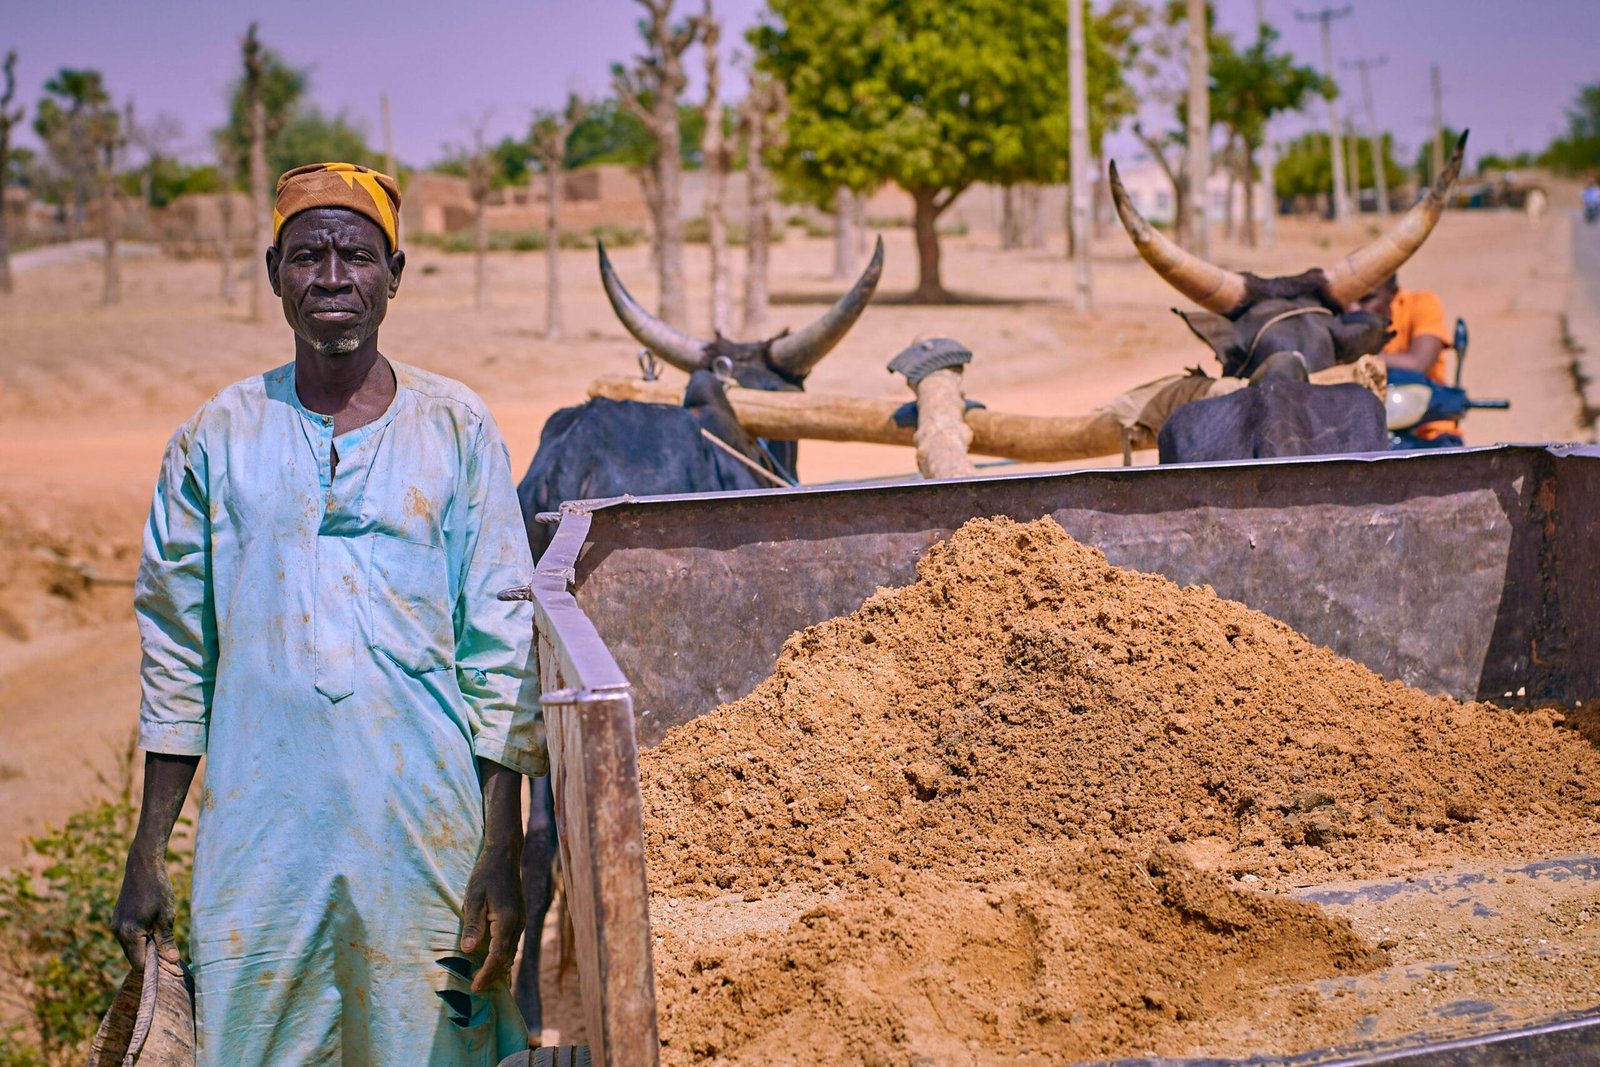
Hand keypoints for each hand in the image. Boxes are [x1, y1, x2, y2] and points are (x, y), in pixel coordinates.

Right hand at [111, 852, 177, 969]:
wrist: (143, 866)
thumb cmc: (158, 890)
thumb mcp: (166, 917)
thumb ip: (167, 941)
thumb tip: (173, 961)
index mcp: (129, 934)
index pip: (140, 964)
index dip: (155, 969)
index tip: (171, 969)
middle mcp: (118, 932)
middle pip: (134, 957)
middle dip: (151, 960)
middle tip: (172, 959)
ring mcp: (116, 925)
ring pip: (132, 947)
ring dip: (147, 949)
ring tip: (166, 945)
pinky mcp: (118, 919)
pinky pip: (129, 937)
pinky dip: (141, 940)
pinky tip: (156, 934)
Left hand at [460, 844, 523, 992]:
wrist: (504, 856)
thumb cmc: (485, 875)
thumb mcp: (473, 898)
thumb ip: (472, 925)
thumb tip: (467, 951)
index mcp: (507, 920)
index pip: (497, 956)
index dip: (486, 974)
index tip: (475, 987)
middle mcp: (518, 924)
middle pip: (507, 958)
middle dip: (492, 975)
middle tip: (476, 987)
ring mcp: (521, 920)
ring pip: (511, 952)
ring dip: (498, 966)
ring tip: (481, 977)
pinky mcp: (519, 917)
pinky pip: (512, 943)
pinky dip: (502, 955)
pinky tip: (491, 958)